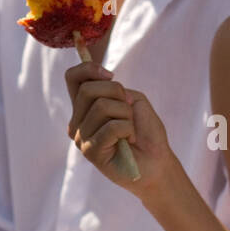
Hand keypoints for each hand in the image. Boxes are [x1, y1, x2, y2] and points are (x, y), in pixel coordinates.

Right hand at [65, 63, 173, 192]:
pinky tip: (129, 141)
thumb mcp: (133, 101)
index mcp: (85, 108)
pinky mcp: (90, 152)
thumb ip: (114, 89)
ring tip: (130, 130)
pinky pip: (111, 127)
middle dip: (116, 93)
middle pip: (88, 90)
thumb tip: (103, 84)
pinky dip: (128, 129)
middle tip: (130, 110)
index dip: (89, 69)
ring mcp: (81, 138)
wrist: (157, 162)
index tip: (110, 74)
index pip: (72, 78)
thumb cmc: (145, 132)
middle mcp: (77, 122)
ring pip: (102, 107)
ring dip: (126, 115)